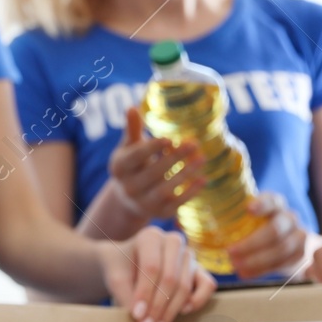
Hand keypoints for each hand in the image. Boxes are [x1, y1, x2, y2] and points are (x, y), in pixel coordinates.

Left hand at [100, 227, 216, 321]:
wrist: (125, 264)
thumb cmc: (119, 268)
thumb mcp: (114, 278)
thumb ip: (124, 295)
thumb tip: (140, 318)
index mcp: (150, 236)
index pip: (151, 267)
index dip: (144, 293)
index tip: (136, 316)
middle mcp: (173, 242)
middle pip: (170, 279)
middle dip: (157, 308)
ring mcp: (188, 255)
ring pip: (185, 286)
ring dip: (171, 312)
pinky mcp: (199, 269)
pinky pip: (207, 285)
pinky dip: (197, 300)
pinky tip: (181, 312)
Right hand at [104, 106, 204, 222]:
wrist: (129, 197)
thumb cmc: (133, 164)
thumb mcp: (129, 147)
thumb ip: (133, 130)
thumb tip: (132, 108)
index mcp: (118, 168)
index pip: (134, 157)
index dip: (151, 148)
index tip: (169, 138)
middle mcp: (128, 187)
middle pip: (153, 172)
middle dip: (174, 158)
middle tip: (194, 144)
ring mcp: (143, 202)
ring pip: (165, 189)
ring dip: (185, 174)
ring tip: (202, 159)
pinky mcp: (159, 213)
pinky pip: (176, 204)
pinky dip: (190, 193)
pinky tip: (203, 179)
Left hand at [226, 192, 309, 279]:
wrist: (289, 244)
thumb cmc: (256, 228)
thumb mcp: (245, 218)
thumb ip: (228, 218)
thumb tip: (190, 223)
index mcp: (275, 204)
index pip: (272, 200)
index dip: (262, 204)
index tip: (248, 210)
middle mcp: (289, 217)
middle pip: (275, 229)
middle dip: (252, 243)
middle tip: (230, 252)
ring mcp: (299, 236)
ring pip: (281, 249)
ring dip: (256, 260)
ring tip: (236, 266)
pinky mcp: (301, 254)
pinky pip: (283, 263)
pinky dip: (262, 270)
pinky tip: (246, 274)